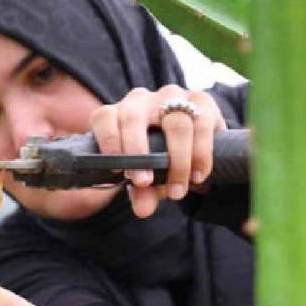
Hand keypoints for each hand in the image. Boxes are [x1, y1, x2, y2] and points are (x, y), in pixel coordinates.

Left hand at [89, 84, 226, 217]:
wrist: (192, 141)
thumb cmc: (158, 158)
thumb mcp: (146, 177)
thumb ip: (142, 192)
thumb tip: (143, 210)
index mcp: (117, 114)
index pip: (103, 118)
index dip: (108, 142)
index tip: (118, 172)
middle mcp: (140, 99)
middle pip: (133, 118)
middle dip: (138, 152)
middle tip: (144, 183)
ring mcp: (171, 95)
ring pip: (175, 124)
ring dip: (177, 162)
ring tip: (177, 191)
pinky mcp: (201, 99)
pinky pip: (202, 125)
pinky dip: (201, 154)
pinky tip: (198, 175)